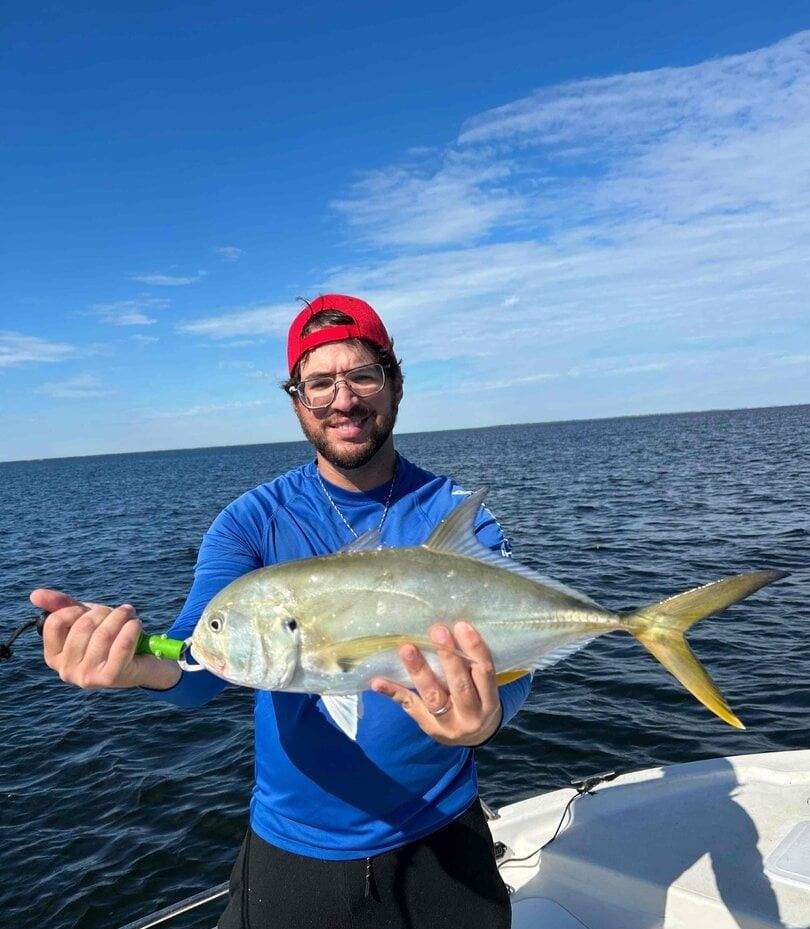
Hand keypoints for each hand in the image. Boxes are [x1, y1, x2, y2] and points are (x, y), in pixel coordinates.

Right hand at [30, 588, 180, 690]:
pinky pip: (121, 646)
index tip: (90, 609)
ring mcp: (86, 678)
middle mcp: (65, 671)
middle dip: (104, 612)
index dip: (75, 609)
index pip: (54, 623)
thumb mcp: (84, 618)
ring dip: (121, 617)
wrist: (140, 661)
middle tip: (120, 611)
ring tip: (130, 615)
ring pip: (103, 634)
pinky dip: (131, 629)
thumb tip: (34, 594)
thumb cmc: (109, 637)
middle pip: (82, 626)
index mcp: (54, 656)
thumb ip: (61, 606)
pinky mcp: (109, 678)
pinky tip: (136, 624)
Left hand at [371, 621, 502, 746]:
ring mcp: (448, 724)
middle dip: (447, 656)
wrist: (474, 738)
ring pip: (433, 696)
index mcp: (489, 701)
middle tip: (437, 631)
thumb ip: (474, 667)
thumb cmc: (479, 700)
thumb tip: (454, 628)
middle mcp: (471, 715)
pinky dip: (392, 692)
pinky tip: (377, 681)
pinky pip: (409, 706)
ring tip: (407, 649)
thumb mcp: (485, 688)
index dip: (474, 648)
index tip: (461, 625)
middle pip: (459, 685)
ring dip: (419, 670)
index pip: (484, 672)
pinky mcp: (428, 726)